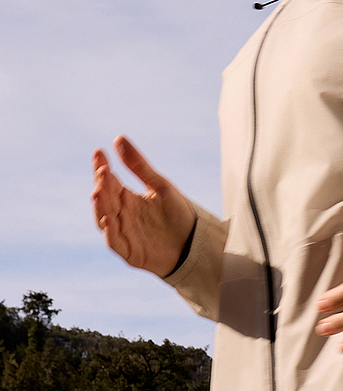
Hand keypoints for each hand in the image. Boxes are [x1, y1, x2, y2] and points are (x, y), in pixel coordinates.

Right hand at [92, 137, 193, 276]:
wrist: (197, 243)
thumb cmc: (177, 214)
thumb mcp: (160, 185)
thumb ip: (139, 166)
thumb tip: (118, 138)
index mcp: (126, 198)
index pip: (108, 181)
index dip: (101, 168)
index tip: (99, 152)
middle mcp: (121, 215)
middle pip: (105, 199)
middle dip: (102, 186)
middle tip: (103, 172)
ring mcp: (123, 233)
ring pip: (104, 219)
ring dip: (101, 207)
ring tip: (98, 192)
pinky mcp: (130, 252)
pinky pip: (115, 242)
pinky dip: (110, 232)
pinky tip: (108, 219)